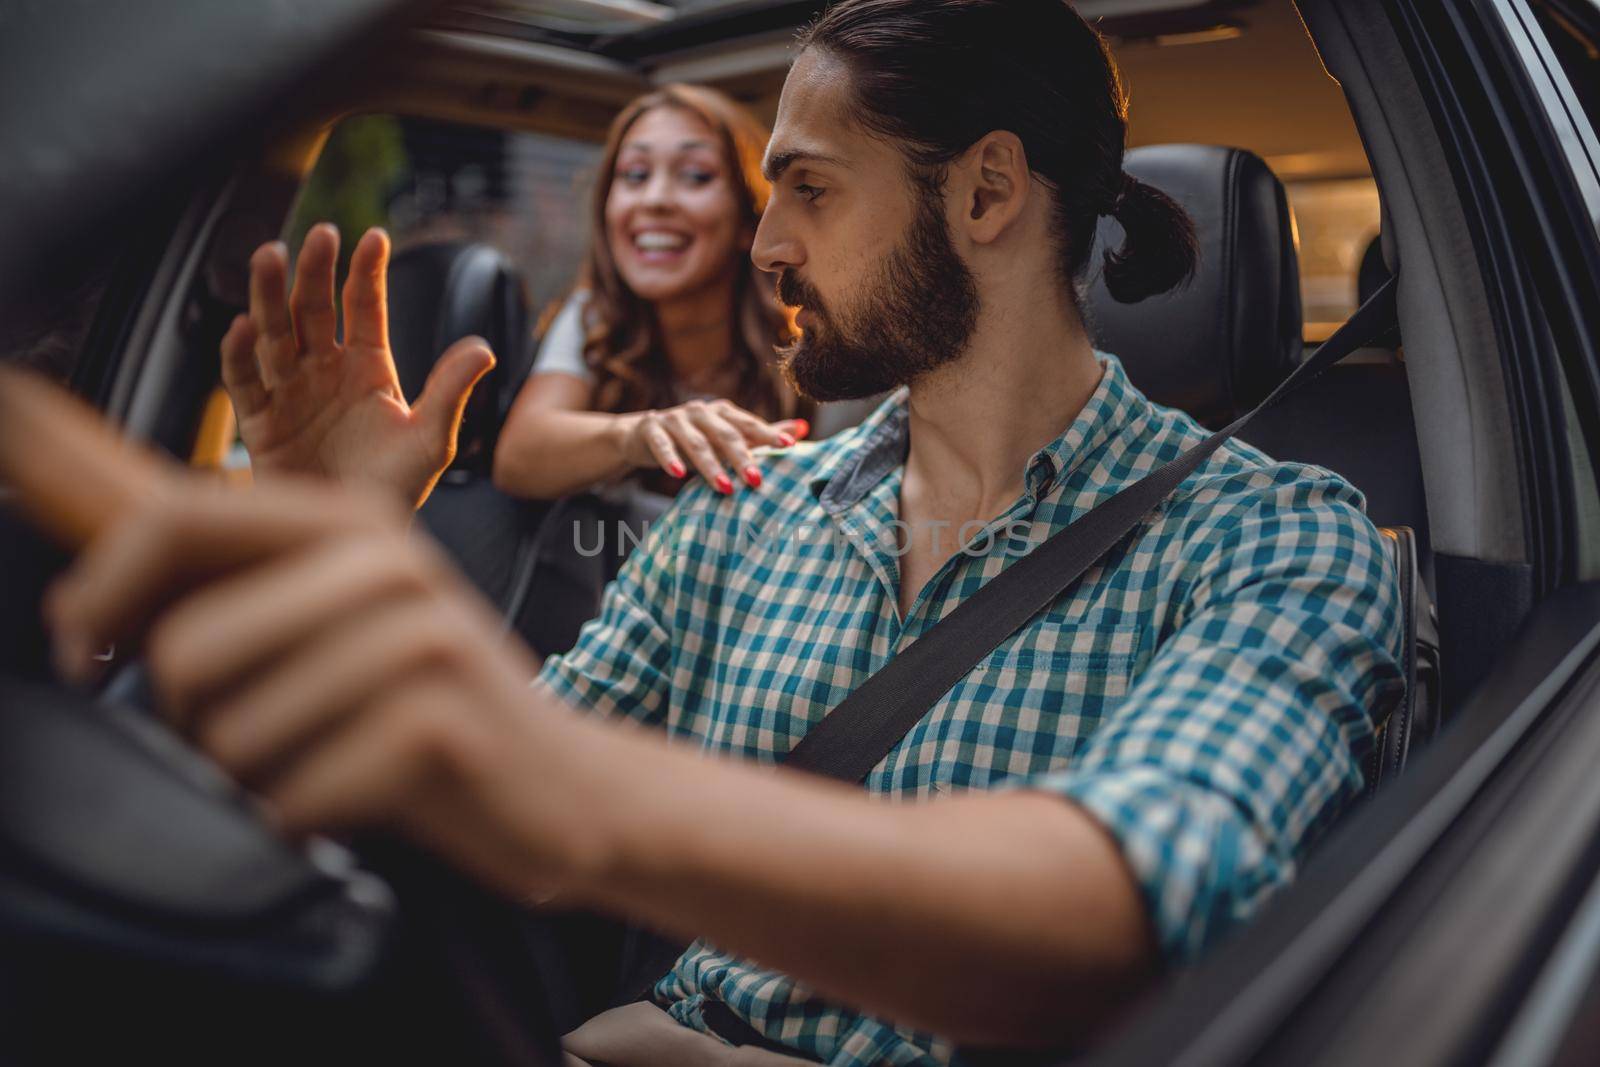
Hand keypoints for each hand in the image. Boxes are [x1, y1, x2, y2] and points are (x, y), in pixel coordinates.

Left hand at [45, 477, 595, 897]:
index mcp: (352, 519)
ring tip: (326, 762)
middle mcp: (389, 561)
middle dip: (196, 720)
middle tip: (260, 736)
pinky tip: (362, 796)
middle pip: (186, 650)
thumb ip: (240, 582)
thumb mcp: (345, 616)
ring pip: (231, 734)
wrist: (565, 785)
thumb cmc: (434, 707)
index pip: (175, 518)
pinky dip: (305, 819)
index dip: (100, 591)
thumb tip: (91, 594)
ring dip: (257, 775)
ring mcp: (420, 639)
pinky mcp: (437, 724)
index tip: (84, 650)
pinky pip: (289, 797)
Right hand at [221, 224, 495, 508]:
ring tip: (269, 256)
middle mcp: (325, 371)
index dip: (367, 273)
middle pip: (315, 309)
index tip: (373, 237)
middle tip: (320, 234)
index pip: (365, 308)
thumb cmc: (395, 489)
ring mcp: (291, 393)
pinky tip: (245, 327)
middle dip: (316, 272)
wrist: (355, 537)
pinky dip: (240, 355)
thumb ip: (450, 391)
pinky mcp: (261, 423)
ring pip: (275, 333)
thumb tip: (483, 347)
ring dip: (270, 295)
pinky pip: (244, 382)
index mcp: (369, 368)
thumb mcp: (431, 440)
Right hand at [619, 399, 808, 493]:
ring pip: (696, 443)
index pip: (749, 424)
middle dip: (742, 458)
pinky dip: (670, 458)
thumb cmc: (694, 437)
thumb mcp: (726, 436)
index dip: (768, 435)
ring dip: (710, 466)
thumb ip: (762, 434)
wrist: (643, 434)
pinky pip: (662, 445)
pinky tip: (678, 474)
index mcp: (722, 412)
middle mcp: (701, 411)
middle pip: (725, 435)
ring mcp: (674, 418)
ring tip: (725, 488)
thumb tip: (803, 429)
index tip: (789, 448)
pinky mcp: (651, 429)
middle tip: (757, 480)